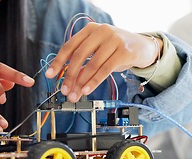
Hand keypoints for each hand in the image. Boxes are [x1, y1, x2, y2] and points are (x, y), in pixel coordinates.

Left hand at [45, 23, 161, 101]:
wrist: (142, 47)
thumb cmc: (116, 50)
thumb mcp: (98, 52)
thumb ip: (84, 63)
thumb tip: (68, 83)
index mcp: (90, 30)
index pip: (69, 46)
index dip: (58, 61)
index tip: (49, 75)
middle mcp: (101, 31)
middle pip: (78, 55)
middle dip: (69, 75)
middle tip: (64, 90)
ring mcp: (114, 40)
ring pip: (92, 64)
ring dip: (81, 83)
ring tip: (75, 95)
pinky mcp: (124, 51)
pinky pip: (105, 69)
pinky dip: (94, 82)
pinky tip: (87, 90)